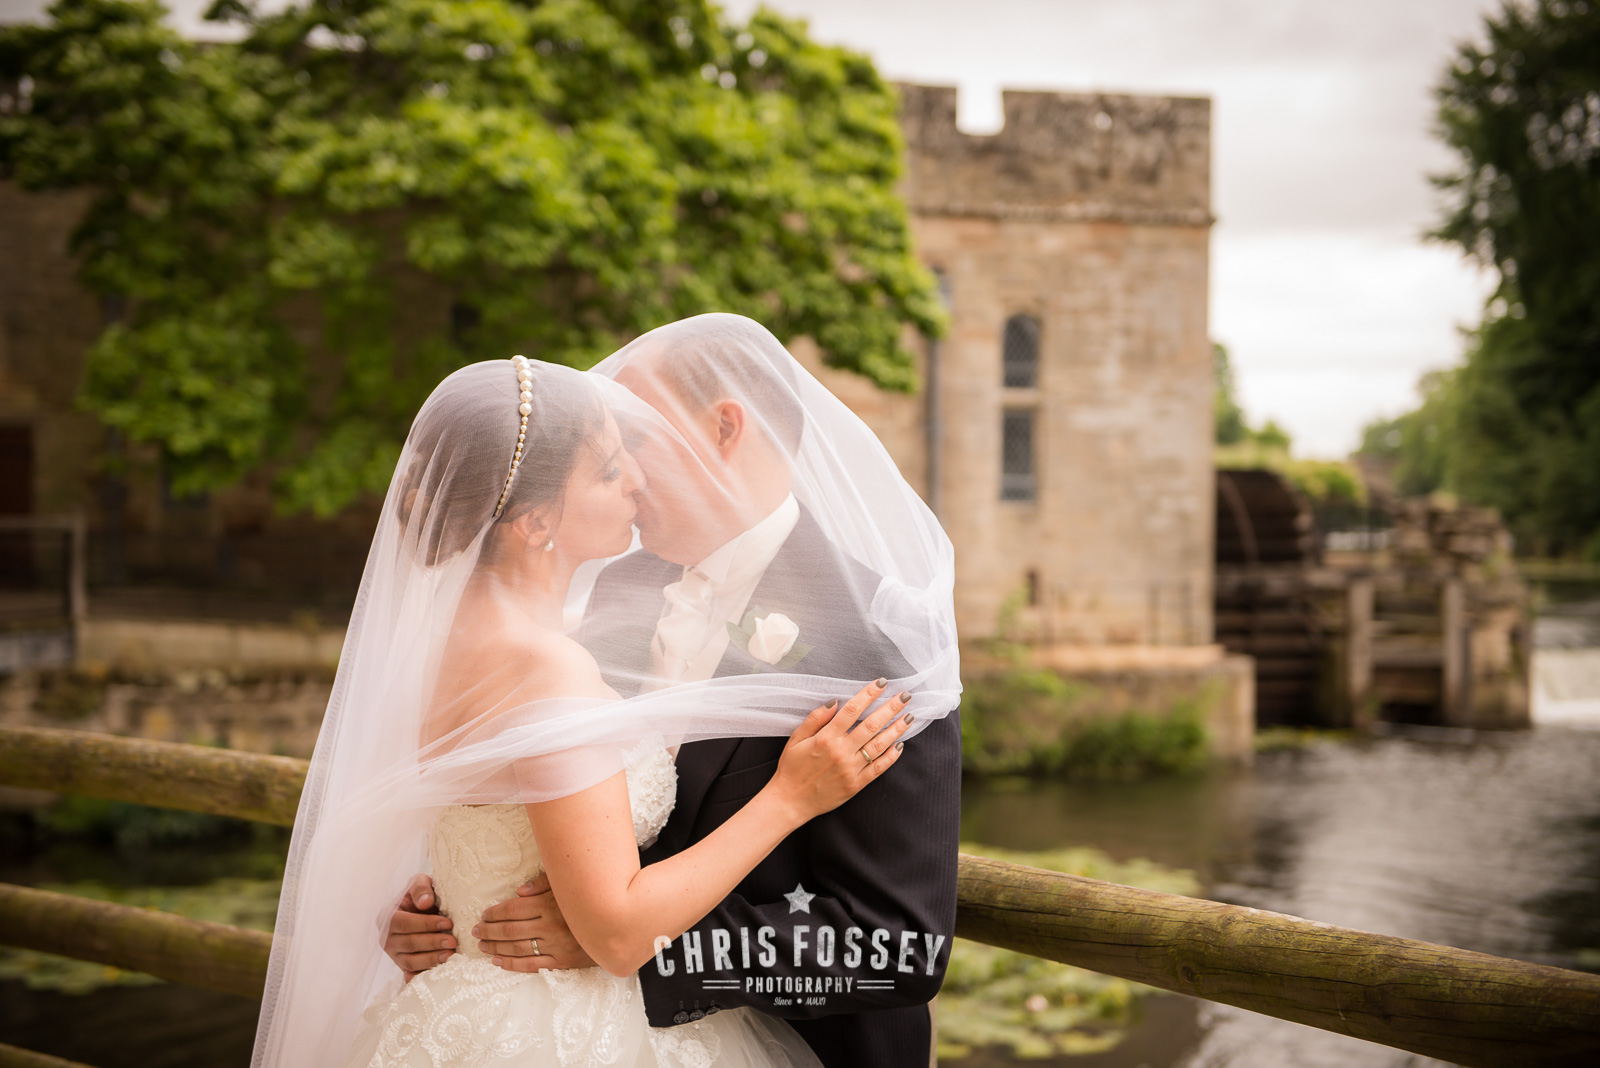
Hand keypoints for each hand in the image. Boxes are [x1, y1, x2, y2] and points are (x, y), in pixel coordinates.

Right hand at [383, 873, 456, 979]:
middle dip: (432, 943)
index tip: (448, 923)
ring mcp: (394, 955)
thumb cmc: (421, 895)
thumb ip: (421, 888)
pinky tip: (439, 972)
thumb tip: (425, 903)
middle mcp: (386, 938)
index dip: (426, 924)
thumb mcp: (420, 882)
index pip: (405, 923)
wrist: (423, 908)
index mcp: (386, 917)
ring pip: (411, 961)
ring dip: (431, 959)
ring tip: (450, 955)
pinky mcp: (403, 966)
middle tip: (453, 942)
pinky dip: (424, 974)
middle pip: (409, 944)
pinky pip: (412, 974)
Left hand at [476, 873, 597, 972]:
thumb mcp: (568, 884)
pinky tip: (497, 961)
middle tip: (475, 931)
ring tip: (482, 946)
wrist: (617, 926)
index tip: (483, 915)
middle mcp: (550, 925)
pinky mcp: (561, 961)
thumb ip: (543, 884)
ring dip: (495, 947)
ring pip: (517, 948)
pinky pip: (531, 965)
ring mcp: (555, 945)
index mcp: (549, 904)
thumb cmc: (589, 901)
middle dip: (489, 931)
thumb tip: (518, 892)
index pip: (513, 909)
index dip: (495, 913)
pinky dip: (511, 964)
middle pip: (510, 930)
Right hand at [766, 679, 911, 822]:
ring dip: (896, 730)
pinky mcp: (856, 784)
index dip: (868, 694)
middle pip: (871, 725)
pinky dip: (891, 757)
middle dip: (890, 708)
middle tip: (905, 696)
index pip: (852, 710)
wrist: (790, 801)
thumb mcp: (796, 739)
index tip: (881, 683)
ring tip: (909, 717)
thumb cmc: (791, 768)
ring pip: (879, 745)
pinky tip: (900, 745)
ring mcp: (850, 769)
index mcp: (826, 738)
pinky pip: (878, 768)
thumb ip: (815, 718)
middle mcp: (841, 752)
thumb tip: (835, 701)